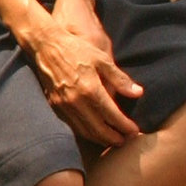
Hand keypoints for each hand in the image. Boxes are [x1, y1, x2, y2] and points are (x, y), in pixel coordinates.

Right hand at [22, 0, 142, 146]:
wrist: (46, 45)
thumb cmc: (76, 49)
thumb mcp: (102, 59)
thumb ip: (120, 78)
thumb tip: (138, 93)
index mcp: (90, 89)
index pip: (112, 116)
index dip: (125, 126)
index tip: (135, 131)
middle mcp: (76, 101)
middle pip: (99, 129)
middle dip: (115, 138)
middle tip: (126, 140)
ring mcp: (64, 105)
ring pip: (85, 131)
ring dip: (100, 139)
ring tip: (113, 140)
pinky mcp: (55, 105)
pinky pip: (73, 125)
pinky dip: (85, 132)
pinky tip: (94, 132)